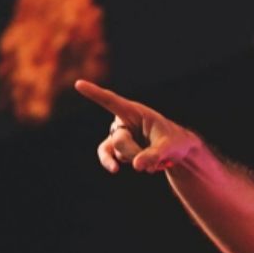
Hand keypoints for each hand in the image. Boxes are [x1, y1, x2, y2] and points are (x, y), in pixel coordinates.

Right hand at [74, 79, 202, 173]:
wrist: (175, 153)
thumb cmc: (174, 142)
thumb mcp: (169, 147)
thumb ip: (154, 155)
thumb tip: (136, 165)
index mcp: (134, 111)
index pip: (111, 101)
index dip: (94, 93)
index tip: (78, 84)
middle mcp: (122, 121)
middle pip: (119, 140)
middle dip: (135, 153)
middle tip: (153, 160)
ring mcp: (118, 135)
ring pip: (116, 151)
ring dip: (134, 160)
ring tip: (152, 162)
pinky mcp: (116, 149)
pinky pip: (109, 158)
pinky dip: (118, 164)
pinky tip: (122, 168)